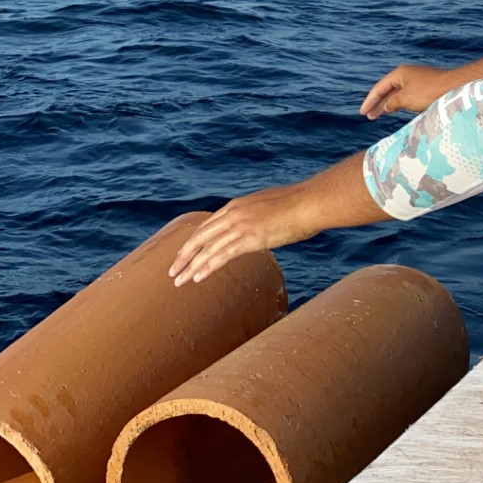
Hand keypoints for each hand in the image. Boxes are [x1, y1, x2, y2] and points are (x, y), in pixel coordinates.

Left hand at [168, 153, 389, 285]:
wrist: (310, 202)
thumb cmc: (300, 205)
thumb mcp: (272, 207)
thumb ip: (260, 216)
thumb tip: (262, 225)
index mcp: (237, 205)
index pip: (208, 225)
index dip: (194, 241)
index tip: (185, 253)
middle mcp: (233, 214)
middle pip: (200, 237)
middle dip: (184, 255)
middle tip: (172, 270)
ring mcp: (240, 226)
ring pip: (207, 249)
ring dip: (190, 266)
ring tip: (178, 280)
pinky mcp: (249, 238)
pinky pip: (221, 256)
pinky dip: (206, 267)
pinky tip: (197, 278)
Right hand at [360, 64, 451, 118]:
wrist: (455, 87)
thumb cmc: (430, 91)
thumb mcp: (406, 98)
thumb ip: (392, 102)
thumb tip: (386, 106)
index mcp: (400, 73)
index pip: (379, 87)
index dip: (370, 101)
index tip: (363, 112)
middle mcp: (407, 74)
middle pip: (387, 90)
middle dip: (377, 103)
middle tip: (369, 116)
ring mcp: (417, 80)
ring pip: (397, 93)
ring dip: (388, 104)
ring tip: (379, 115)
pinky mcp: (426, 87)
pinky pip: (407, 96)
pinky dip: (399, 104)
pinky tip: (397, 110)